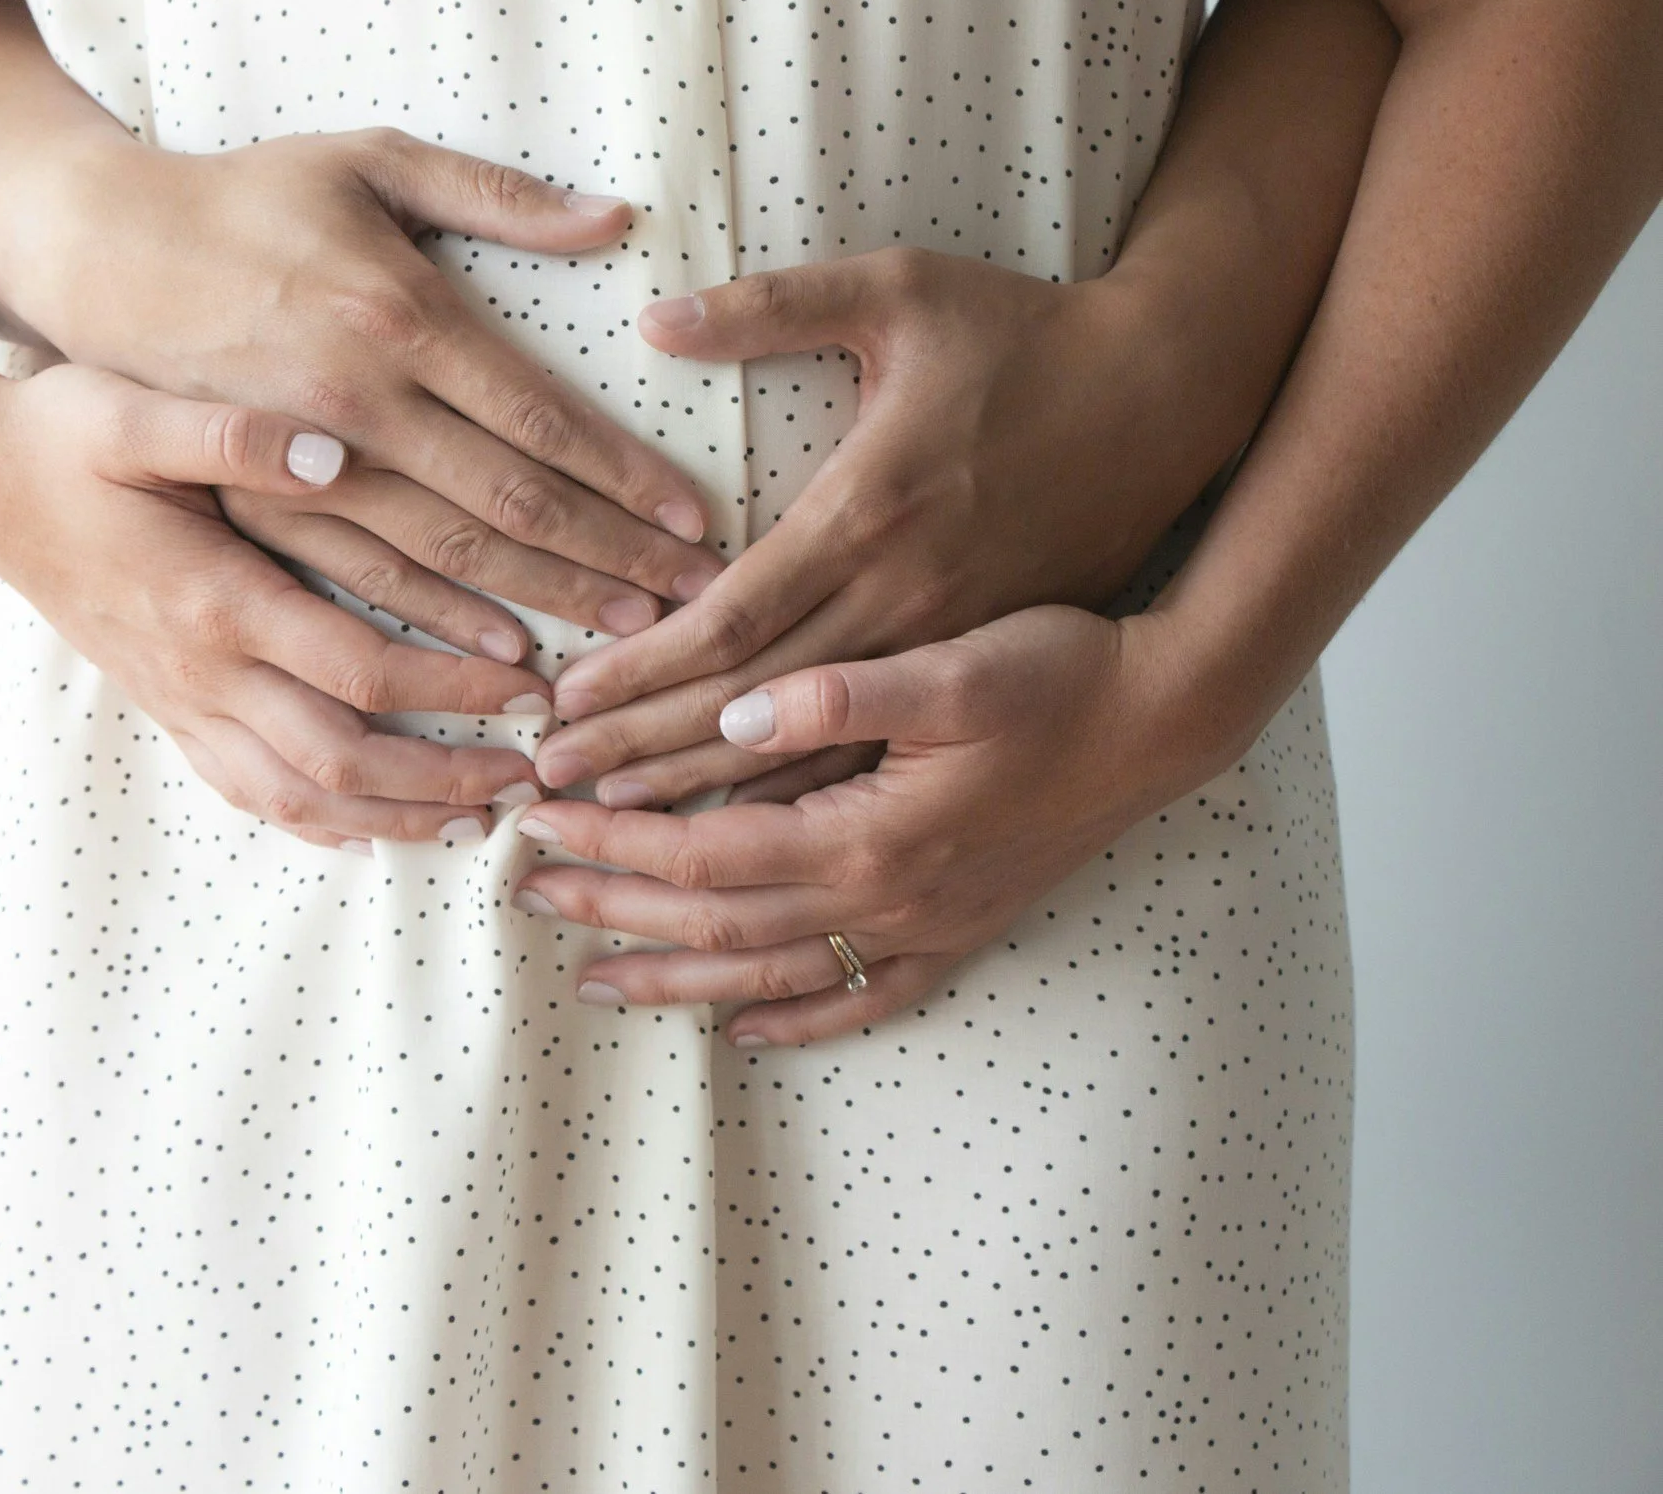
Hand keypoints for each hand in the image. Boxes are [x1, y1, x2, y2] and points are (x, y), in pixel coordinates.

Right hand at [0, 126, 725, 640]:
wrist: (97, 255)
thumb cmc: (245, 197)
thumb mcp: (367, 158)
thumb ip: (493, 193)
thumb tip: (614, 218)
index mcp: (396, 317)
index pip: (539, 420)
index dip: (625, 477)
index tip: (696, 520)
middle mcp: (356, 406)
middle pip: (508, 508)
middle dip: (611, 559)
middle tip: (695, 603)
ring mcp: (302, 468)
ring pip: (443, 565)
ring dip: (541, 606)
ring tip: (625, 641)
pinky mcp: (256, 506)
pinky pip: (359, 585)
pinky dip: (434, 631)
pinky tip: (500, 659)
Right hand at [0, 360, 551, 848]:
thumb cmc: (57, 433)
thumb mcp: (134, 411)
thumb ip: (234, 435)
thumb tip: (335, 451)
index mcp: (213, 599)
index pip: (361, 671)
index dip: (455, 689)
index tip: (533, 685)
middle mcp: (199, 669)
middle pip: (341, 762)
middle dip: (443, 781)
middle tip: (528, 776)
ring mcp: (177, 699)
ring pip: (295, 799)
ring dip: (390, 819)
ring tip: (471, 821)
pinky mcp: (162, 705)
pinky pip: (245, 791)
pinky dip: (315, 821)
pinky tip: (368, 827)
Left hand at [509, 606, 1238, 1043]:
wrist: (1168, 719)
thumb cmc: (1060, 674)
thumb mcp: (951, 663)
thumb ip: (836, 695)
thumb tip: (733, 714)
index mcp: (867, 834)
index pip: (701, 851)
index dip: (612, 839)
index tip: (538, 819)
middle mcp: (887, 900)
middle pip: (716, 923)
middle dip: (615, 907)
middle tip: (526, 894)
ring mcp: (925, 927)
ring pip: (772, 975)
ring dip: (678, 977)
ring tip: (596, 980)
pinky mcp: (961, 931)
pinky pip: (865, 998)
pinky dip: (800, 1021)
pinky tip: (747, 1030)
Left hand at [533, 248, 1266, 804]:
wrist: (1174, 401)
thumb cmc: (1027, 335)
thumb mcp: (902, 289)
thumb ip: (773, 307)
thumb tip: (654, 317)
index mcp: (869, 516)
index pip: (727, 621)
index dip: (637, 672)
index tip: (561, 704)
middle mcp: (902, 601)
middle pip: (747, 708)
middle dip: (640, 751)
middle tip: (546, 785)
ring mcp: (946, 650)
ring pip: (809, 756)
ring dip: (705, 794)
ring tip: (611, 823)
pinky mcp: (978, 670)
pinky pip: (878, 761)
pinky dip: (803, 797)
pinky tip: (738, 839)